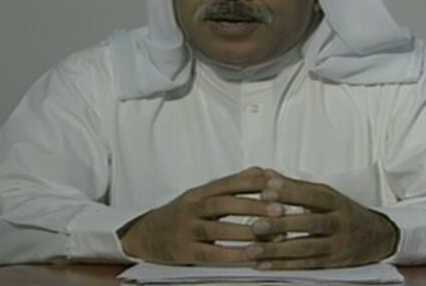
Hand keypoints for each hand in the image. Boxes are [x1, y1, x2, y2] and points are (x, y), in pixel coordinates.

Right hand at [119, 167, 269, 264]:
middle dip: (253, 205)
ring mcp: (187, 229)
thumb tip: (262, 171)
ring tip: (271, 233)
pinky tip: (251, 255)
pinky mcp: (185, 251)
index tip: (276, 183)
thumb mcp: (202, 195)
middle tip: (280, 209)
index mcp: (200, 192)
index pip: (229, 182)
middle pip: (225, 204)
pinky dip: (232, 254)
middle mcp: (193, 207)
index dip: (252, 182)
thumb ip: (232, 185)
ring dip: (246, 231)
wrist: (145, 235)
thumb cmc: (181, 214)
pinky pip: (211, 253)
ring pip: (218, 229)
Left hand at [246, 170, 398, 269]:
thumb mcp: (326, 195)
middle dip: (282, 225)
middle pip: (310, 224)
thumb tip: (267, 175)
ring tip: (252, 250)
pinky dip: (283, 266)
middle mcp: (338, 223)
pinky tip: (263, 265)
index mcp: (335, 201)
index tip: (266, 191)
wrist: (378, 236)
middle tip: (256, 225)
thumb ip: (296, 186)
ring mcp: (337, 245)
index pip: (312, 195)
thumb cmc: (344, 212)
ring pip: (305, 248)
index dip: (290, 193)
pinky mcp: (332, 263)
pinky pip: (306, 265)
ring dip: (277, 251)